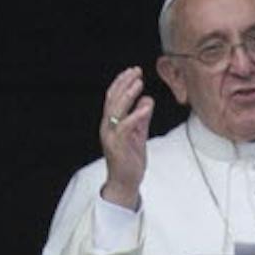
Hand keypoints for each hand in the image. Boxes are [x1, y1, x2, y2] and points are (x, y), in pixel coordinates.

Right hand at [98, 66, 152, 208]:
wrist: (125, 183)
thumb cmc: (130, 159)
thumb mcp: (138, 134)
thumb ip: (142, 118)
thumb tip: (147, 100)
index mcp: (111, 123)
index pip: (113, 98)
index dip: (122, 83)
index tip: (133, 71)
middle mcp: (107, 127)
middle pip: (112, 99)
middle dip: (124, 83)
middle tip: (136, 71)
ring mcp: (111, 136)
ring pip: (116, 110)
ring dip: (127, 95)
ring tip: (138, 83)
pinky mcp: (117, 146)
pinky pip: (125, 127)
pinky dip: (135, 115)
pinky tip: (145, 106)